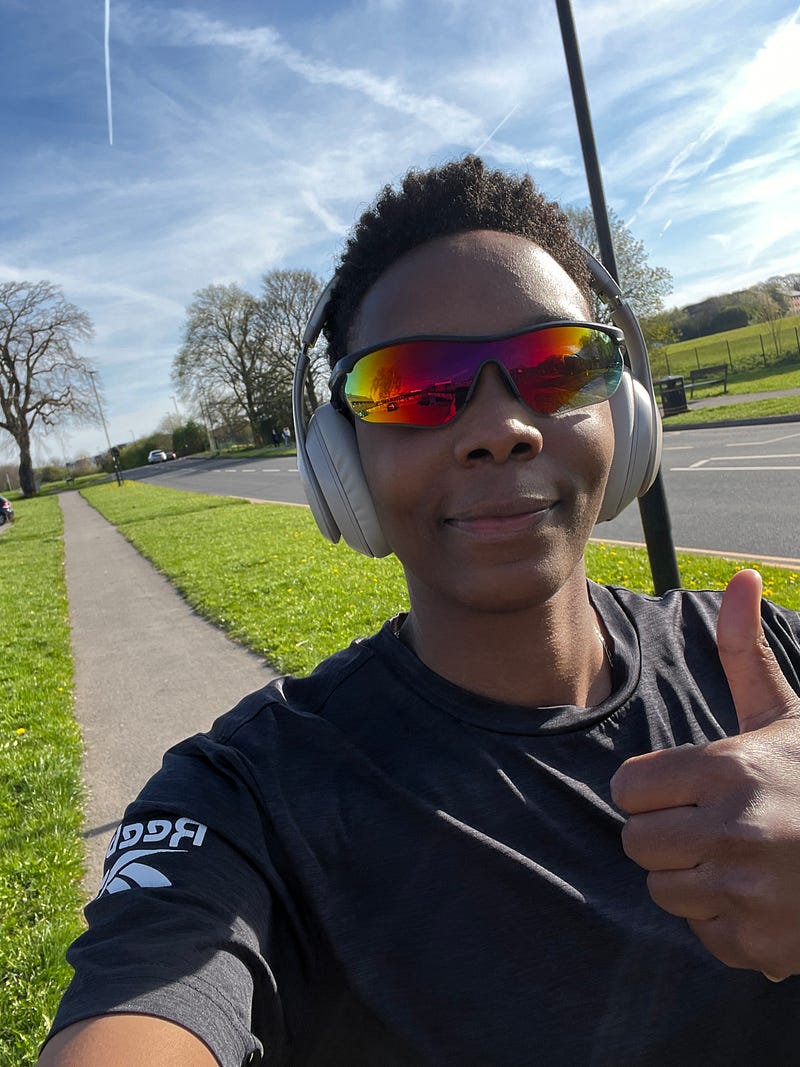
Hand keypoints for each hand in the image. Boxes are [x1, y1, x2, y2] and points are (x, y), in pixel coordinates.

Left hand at [610, 569, 799, 979]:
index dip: (652, 789)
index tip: (685, 788)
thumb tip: (744, 576)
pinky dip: (724, 921)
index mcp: (729, 770)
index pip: (628, 789)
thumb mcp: (786, 714)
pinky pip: (702, 932)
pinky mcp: (761, 945)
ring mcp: (749, 893)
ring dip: (693, 878)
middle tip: (713, 825)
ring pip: (664, 891)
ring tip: (740, 858)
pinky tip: (761, 896)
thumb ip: (746, 652)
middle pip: (636, 843)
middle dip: (666, 834)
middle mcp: (735, 831)